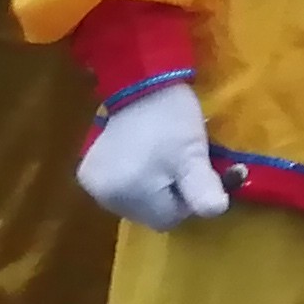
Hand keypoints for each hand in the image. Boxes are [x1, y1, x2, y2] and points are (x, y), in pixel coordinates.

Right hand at [78, 82, 228, 230]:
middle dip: (168, 195)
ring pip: (133, 204)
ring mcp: (92, 187)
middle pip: (149, 214)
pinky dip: (131, 180)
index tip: (192, 172)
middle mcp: (104, 198)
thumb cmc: (173, 119)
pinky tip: (139, 159)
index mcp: (130, 196)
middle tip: (178, 164)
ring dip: (149, 189)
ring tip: (159, 159)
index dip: (186, 199)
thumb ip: (202, 188)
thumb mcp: (193, 154)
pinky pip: (117, 190)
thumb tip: (216, 212)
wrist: (142, 84)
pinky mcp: (87, 174)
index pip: (168, 218)